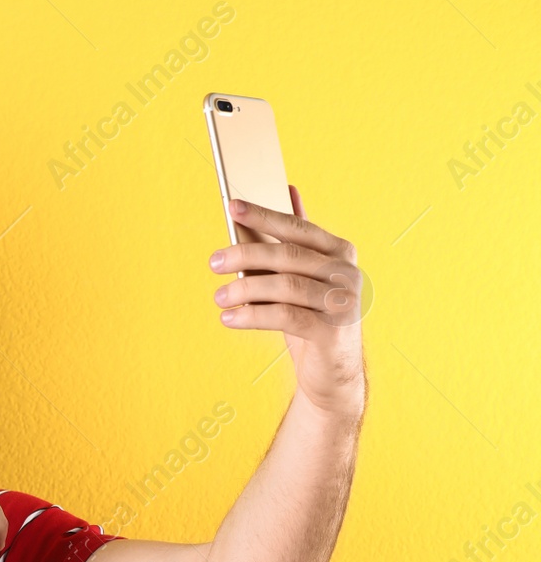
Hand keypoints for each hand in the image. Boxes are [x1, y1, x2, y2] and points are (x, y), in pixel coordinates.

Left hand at [210, 185, 366, 419]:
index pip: (297, 227)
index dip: (264, 216)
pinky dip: (253, 316)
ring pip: (286, 286)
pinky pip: (286, 317)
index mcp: (339, 252)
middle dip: (246, 254)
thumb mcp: (302, 276)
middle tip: (214, 262)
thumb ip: (295, 239)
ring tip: (218, 296)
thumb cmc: (311, 316)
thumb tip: (287, 190)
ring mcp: (343, 302)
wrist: (332, 372)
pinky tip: (228, 318)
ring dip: (245, 289)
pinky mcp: (332, 331)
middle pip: (288, 255)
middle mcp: (346, 273)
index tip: (232, 206)